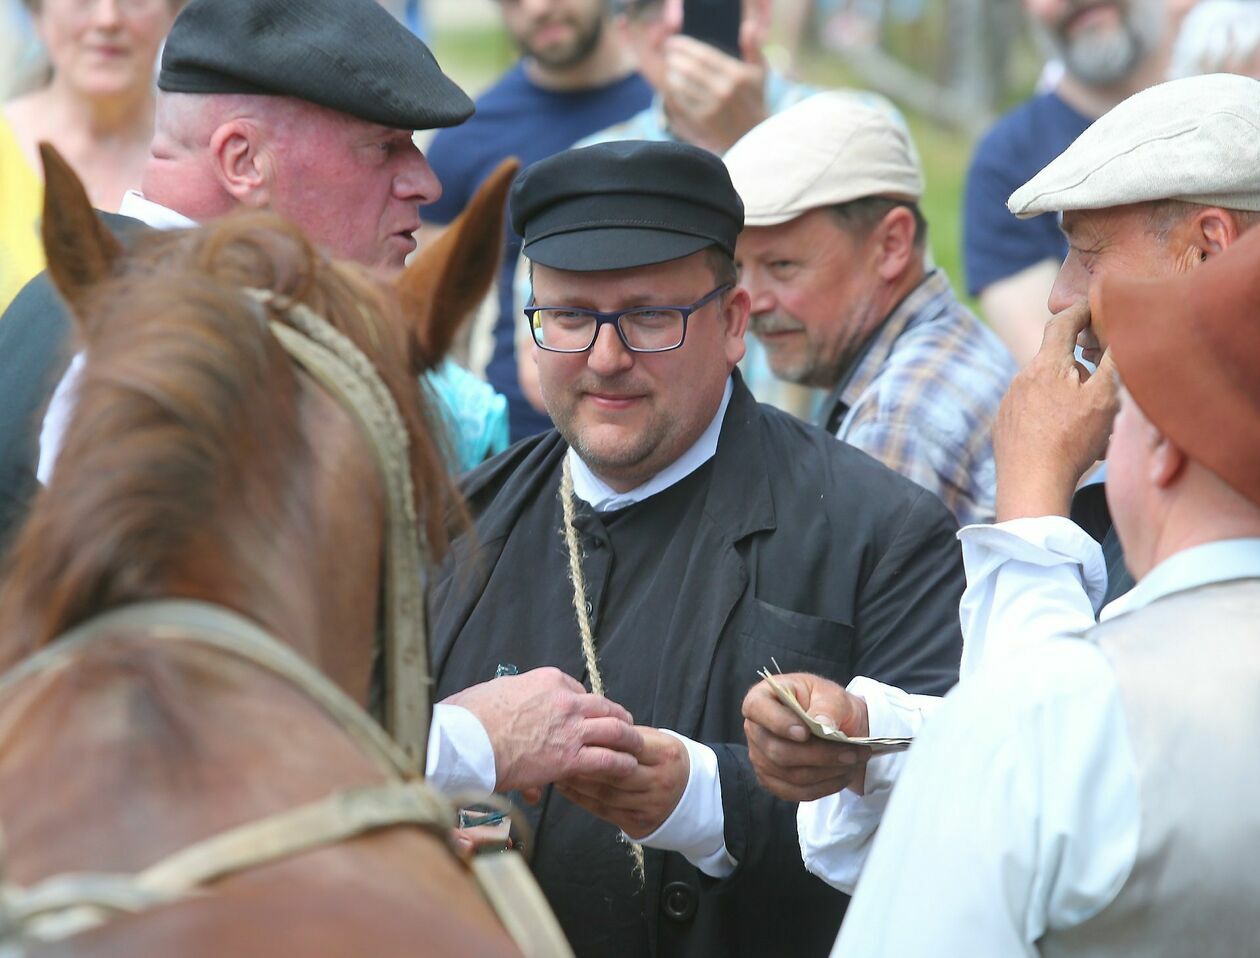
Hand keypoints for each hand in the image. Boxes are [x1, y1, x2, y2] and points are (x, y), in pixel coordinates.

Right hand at [442, 667, 642, 792]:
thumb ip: (509, 710)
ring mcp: (571, 729)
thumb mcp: (494, 695)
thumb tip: (509, 719)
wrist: (467, 741)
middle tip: (625, 725)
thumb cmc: (470, 718)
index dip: (585, 705)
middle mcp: (565, 701)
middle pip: (603, 706)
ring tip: (636, 746)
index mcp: (547, 680)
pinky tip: (628, 767)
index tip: (587, 714)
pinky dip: (621, 763)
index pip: (577, 690)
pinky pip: (607, 759)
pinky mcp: (570, 758)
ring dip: (629, 738)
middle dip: (617, 716)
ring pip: (614, 730)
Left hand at [556, 728, 688, 838]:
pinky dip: (581, 799)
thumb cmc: (664, 760)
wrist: (691, 795)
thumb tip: (591, 727)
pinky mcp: (639, 824)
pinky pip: (604, 811)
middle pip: (615, 772)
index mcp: (665, 754)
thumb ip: (627, 736)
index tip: (575, 732)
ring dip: (577, 782)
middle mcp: (660, 781)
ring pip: (606, 794)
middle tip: (558, 752)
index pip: (627, 745)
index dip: (599, 740)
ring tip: (557, 769)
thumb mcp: (656, 740)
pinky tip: (567, 788)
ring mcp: (650, 806)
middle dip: (584, 762)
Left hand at [661, 28, 767, 152]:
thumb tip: (747, 25)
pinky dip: (675, 92)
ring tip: (670, 69)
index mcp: (736, 75)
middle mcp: (724, 90)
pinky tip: (673, 86)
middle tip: (668, 54)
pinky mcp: (704, 121)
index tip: (672, 42)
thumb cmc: (755, 99)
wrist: (754, 135)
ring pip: (683, 86)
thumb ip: (752, 47)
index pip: (704, 55)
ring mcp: (713, 107)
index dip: (684, 46)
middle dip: (674, 58)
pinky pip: (682, 102)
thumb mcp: (759, 72)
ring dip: (672, 75)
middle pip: (690, 69)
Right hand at [742, 673, 870, 801]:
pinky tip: (843, 776)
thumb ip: (828, 707)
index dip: (778, 723)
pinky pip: (796, 792)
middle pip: (778, 751)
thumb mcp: (833, 695)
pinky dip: (823, 787)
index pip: (757, 709)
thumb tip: (823, 725)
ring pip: (790, 775)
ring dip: (827, 772)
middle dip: (819, 755)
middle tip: (851, 753)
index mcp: (761, 697)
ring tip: (853, 762)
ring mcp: (760, 758)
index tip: (806, 732)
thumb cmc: (827, 704)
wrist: (834, 724)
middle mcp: (755, 729)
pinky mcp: (772, 780)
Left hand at [994, 301, 1118, 521]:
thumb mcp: (1104, 399)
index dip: (1080, 311)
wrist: (1030, 485)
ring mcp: (1009, 402)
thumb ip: (1113, 362)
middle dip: (1082, 371)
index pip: (1062, 324)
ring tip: (1090, 429)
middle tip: (1104, 394)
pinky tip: (1066, 441)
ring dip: (1069, 399)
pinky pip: (1034, 411)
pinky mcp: (1004, 425)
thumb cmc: (1070, 441)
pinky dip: (1052, 418)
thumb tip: (1122, 333)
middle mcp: (1022, 378)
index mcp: (1046, 365)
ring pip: (1048, 389)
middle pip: (1059, 361)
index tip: (1093, 306)